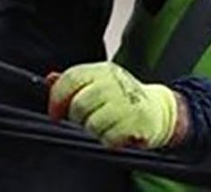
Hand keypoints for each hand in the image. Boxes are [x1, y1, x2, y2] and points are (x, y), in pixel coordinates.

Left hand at [48, 61, 181, 148]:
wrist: (160, 110)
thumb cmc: (124, 98)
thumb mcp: (100, 83)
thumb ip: (75, 82)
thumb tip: (49, 79)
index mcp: (103, 71)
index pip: (71, 78)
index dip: (57, 98)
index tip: (54, 113)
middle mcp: (114, 83)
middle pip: (79, 104)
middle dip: (78, 118)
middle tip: (89, 120)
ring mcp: (127, 101)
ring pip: (92, 123)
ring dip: (95, 130)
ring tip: (108, 125)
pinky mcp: (137, 121)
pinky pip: (109, 137)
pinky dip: (110, 140)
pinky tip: (118, 132)